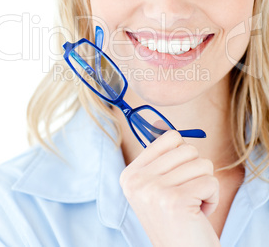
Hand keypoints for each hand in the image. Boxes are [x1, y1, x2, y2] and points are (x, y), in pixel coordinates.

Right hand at [120, 130, 219, 246]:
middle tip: (186, 195)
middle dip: (196, 172)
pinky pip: (210, 181)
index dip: (182, 156)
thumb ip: (160, 154)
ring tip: (191, 204)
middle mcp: (137, 180)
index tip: (176, 178)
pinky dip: (212, 198)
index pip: (169, 137)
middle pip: (188, 148)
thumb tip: (160, 123)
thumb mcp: (158, 185)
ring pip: (202, 163)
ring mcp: (153, 190)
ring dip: (205, 185)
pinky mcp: (174, 200)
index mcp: (130, 174)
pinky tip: (198, 213)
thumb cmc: (175, 219)